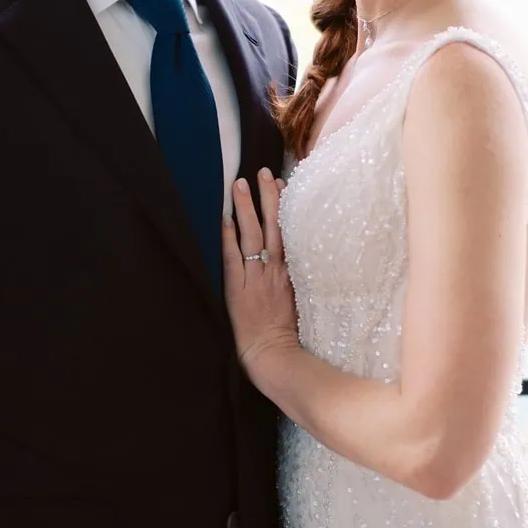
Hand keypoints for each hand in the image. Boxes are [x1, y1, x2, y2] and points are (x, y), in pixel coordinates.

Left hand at [222, 168, 298, 392]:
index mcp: (292, 272)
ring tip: (240, 184)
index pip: (289, 231)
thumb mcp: (303, 302)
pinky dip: (228, 238)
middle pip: (273, 226)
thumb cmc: (290, 335)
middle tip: (264, 172)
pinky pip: (233, 258)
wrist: (275, 356)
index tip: (283, 184)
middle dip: (268, 197)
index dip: (285, 207)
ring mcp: (256, 278)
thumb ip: (299, 278)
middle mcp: (276, 270)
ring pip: (252, 236)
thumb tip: (301, 259)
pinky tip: (224, 219)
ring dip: (246, 208)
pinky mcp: (238, 289)